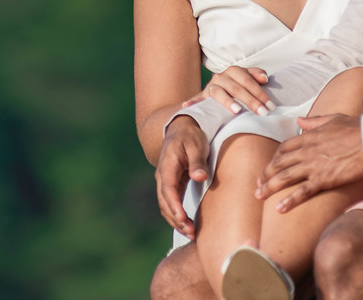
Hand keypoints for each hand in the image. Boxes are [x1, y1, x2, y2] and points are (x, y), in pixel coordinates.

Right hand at [155, 116, 209, 239]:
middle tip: (192, 233)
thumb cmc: (191, 135)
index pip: (168, 189)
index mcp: (168, 165)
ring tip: (192, 234)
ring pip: (166, 206)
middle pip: (165, 202)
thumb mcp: (196, 145)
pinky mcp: (172, 185)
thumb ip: (198, 161)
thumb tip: (200, 177)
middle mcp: (162, 176)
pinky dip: (177, 216)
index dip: (174, 206)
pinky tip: (188, 226)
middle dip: (176, 220)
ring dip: (176, 221)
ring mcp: (165, 181)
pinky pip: (171, 203)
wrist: (181, 127)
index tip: (182, 219)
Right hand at [181, 65, 273, 115]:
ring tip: (238, 111)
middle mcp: (221, 76)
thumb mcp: (247, 79)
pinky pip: (197, 100)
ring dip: (227, 101)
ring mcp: (211, 86)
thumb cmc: (238, 86)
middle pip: (236, 88)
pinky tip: (188, 106)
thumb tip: (265, 78)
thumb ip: (256, 76)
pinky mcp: (202, 96)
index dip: (260, 92)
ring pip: (219, 93)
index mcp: (234, 71)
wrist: (219, 88)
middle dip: (251, 101)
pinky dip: (193, 102)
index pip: (248, 80)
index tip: (270, 106)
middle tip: (263, 113)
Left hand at [255, 114, 362, 212]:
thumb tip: (300, 119)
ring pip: (285, 177)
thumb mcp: (332, 119)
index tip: (269, 167)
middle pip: (279, 163)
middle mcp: (306, 151)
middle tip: (257, 184)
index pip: (284, 149)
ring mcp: (313, 165)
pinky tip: (279, 209)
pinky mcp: (323, 179)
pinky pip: (302, 191)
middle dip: (266, 174)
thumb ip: (314, 121)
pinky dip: (289, 200)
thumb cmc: (356, 128)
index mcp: (308, 137)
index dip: (274, 158)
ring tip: (259, 196)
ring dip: (269, 187)